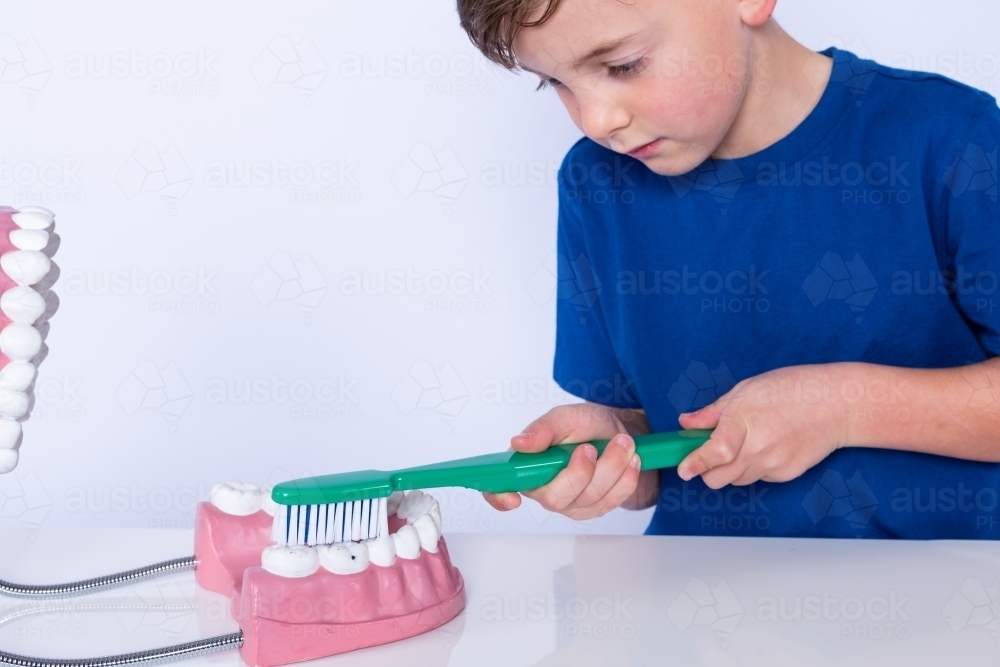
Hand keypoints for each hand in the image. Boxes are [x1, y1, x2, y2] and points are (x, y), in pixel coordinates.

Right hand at [484, 403, 654, 519]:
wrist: (627, 432)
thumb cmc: (591, 425)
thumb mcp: (569, 416)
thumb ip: (545, 428)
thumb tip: (519, 443)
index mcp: (529, 462)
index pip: (501, 486)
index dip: (499, 496)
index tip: (512, 498)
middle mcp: (545, 486)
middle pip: (554, 498)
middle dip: (581, 472)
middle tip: (593, 447)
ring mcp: (571, 502)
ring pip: (588, 499)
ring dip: (612, 468)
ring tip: (622, 442)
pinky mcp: (595, 508)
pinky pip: (611, 502)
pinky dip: (625, 479)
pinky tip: (630, 461)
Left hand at [676, 364, 849, 488]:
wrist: (836, 405)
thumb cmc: (792, 390)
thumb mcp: (745, 391)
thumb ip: (713, 412)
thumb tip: (687, 423)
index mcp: (743, 422)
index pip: (713, 453)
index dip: (695, 464)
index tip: (684, 470)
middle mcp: (758, 449)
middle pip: (718, 478)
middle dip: (707, 470)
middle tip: (709, 453)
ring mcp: (773, 464)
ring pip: (737, 480)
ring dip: (731, 469)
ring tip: (744, 443)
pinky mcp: (785, 474)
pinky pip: (758, 478)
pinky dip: (753, 468)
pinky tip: (765, 446)